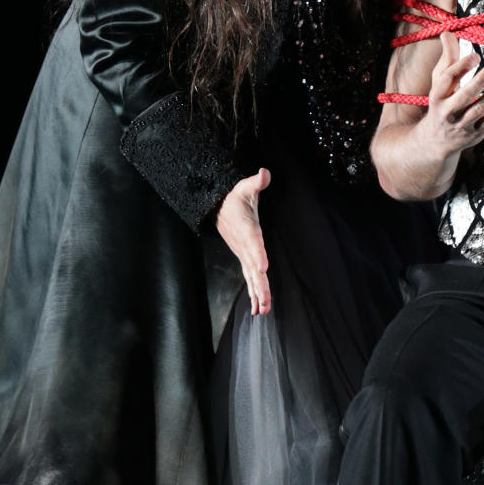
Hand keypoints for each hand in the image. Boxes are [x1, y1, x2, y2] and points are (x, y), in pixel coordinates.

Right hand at [216, 168, 271, 314]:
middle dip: (259, 285)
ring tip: (263, 311)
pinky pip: (250, 277)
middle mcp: (245, 246)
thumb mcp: (244, 187)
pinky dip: (254, 293)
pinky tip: (258, 308)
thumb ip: (255, 182)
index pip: (253, 242)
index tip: (263, 266)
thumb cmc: (234, 197)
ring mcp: (243, 254)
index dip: (258, 253)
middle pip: (252, 268)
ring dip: (257, 294)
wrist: (217, 206)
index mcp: (247, 229)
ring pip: (251, 277)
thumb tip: (264, 174)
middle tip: (265, 303)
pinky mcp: (244, 258)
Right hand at [423, 32, 483, 152]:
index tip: (476, 55)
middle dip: (479, 82)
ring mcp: (462, 125)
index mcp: (437, 96)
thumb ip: (447, 58)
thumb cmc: (441, 103)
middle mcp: (448, 112)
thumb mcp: (439, 82)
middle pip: (464, 96)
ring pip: (480, 110)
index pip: (447, 79)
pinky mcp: (476, 134)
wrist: (436, 141)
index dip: (461, 66)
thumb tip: (448, 32)